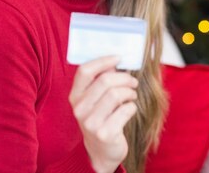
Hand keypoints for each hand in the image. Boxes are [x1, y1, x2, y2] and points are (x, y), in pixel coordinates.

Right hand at [69, 56, 138, 172]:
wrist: (101, 150)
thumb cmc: (101, 118)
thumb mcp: (95, 100)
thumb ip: (101, 80)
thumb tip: (116, 61)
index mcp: (75, 96)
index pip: (84, 71)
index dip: (103, 61)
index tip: (119, 58)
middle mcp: (80, 109)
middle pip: (105, 80)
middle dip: (124, 78)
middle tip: (133, 81)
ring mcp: (91, 123)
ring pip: (116, 94)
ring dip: (130, 92)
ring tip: (132, 95)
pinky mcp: (105, 133)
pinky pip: (125, 110)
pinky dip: (132, 107)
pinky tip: (129, 109)